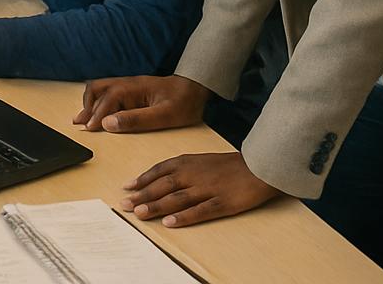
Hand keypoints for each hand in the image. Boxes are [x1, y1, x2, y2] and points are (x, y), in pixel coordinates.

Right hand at [74, 75, 210, 132]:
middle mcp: (127, 84)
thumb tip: (108, 123)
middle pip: (98, 89)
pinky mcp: (132, 90)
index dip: (96, 114)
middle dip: (87, 107)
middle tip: (80, 124)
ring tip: (83, 118)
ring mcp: (129, 85)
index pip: (108, 100)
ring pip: (100, 88)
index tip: (89, 128)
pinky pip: (108, 92)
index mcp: (134, 88)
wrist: (197, 88)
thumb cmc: (184, 101)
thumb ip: (136, 120)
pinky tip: (97, 111)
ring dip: (90, 103)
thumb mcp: (164, 115)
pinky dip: (98, 101)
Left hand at [121, 152, 282, 227]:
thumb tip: (156, 178)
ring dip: (156, 206)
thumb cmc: (226, 164)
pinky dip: (184, 217)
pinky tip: (170, 223)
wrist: (258, 166)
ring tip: (140, 214)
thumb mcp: (199, 160)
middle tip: (125, 205)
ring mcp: (207, 189)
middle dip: (142, 196)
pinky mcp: (222, 203)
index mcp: (187, 162)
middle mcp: (193, 174)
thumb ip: (178, 168)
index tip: (126, 189)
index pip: (158, 171)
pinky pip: (200, 210)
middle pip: (163, 186)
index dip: (141, 180)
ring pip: (177, 199)